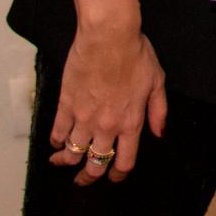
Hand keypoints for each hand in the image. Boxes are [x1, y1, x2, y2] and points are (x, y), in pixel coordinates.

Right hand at [47, 22, 167, 184]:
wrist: (108, 36)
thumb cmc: (135, 55)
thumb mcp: (157, 82)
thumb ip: (158, 111)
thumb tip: (159, 133)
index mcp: (131, 123)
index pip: (124, 162)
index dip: (118, 175)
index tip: (114, 177)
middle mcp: (106, 126)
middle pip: (95, 164)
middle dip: (89, 177)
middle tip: (85, 179)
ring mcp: (84, 117)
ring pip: (72, 153)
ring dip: (67, 162)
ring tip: (63, 164)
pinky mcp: (66, 105)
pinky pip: (57, 133)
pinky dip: (56, 143)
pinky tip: (56, 144)